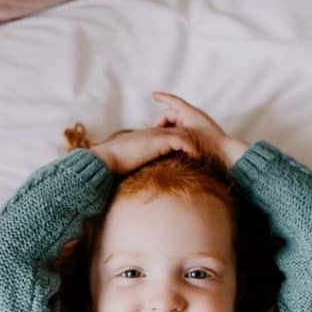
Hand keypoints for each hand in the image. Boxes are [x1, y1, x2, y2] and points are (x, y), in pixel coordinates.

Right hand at [88, 125, 205, 174]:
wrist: (108, 158)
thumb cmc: (115, 164)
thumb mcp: (132, 163)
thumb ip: (141, 165)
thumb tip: (144, 179)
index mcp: (148, 137)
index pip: (169, 136)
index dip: (181, 145)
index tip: (190, 156)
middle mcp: (154, 133)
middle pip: (180, 132)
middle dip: (192, 142)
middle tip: (203, 155)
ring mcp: (157, 134)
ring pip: (183, 134)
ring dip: (194, 144)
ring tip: (203, 157)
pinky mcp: (159, 140)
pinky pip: (181, 140)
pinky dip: (190, 148)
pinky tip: (196, 158)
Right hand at [151, 92, 248, 166]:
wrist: (226, 153)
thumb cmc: (208, 145)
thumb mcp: (187, 137)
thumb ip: (172, 133)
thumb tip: (159, 133)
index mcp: (190, 113)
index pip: (174, 101)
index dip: (163, 97)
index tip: (153, 95)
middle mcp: (192, 117)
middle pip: (171, 115)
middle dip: (161, 122)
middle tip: (152, 134)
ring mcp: (194, 126)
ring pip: (174, 124)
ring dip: (166, 130)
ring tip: (159, 140)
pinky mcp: (196, 135)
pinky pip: (180, 131)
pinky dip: (173, 135)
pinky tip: (167, 144)